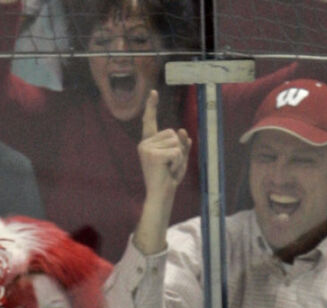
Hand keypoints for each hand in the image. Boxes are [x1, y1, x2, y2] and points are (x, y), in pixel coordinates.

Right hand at [137, 89, 191, 207]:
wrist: (160, 196)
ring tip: (169, 168)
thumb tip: (182, 130)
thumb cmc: (168, 179)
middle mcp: (144, 143)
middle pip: (171, 132)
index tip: (154, 92)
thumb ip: (181, 145)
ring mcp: (147, 148)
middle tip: (169, 166)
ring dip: (178, 156)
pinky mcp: (153, 154)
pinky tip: (169, 170)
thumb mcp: (178, 159)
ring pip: (174, 141)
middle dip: (177, 148)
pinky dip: (178, 161)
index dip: (151, 106)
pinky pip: (176, 150)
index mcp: (148, 143)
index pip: (150, 121)